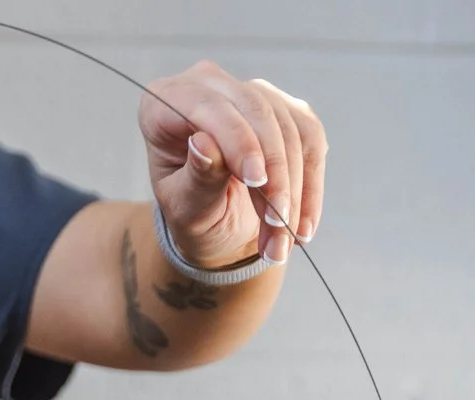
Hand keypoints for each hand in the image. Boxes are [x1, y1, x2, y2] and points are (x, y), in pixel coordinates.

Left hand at [139, 62, 326, 267]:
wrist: (215, 223)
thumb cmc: (190, 213)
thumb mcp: (185, 209)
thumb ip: (196, 178)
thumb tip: (204, 143)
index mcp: (163, 104)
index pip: (210, 107)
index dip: (238, 141)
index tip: (258, 181)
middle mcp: (208, 86)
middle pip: (256, 111)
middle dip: (274, 171)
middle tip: (278, 222)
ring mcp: (250, 92)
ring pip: (290, 127)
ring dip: (295, 188)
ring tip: (286, 239)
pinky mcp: (286, 108)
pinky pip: (311, 139)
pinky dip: (311, 186)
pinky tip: (303, 225)